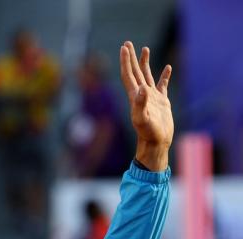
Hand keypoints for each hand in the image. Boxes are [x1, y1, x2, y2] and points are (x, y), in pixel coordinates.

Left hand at [120, 41, 172, 170]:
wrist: (156, 143)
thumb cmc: (148, 133)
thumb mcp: (143, 118)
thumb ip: (140, 104)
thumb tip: (141, 89)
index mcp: (135, 96)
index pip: (128, 74)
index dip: (125, 61)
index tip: (124, 48)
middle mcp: (141, 94)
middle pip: (135, 71)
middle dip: (131, 58)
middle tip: (128, 43)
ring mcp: (151, 97)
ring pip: (147, 75)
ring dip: (145, 63)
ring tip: (145, 49)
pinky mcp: (162, 101)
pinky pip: (162, 84)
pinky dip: (164, 75)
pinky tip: (167, 67)